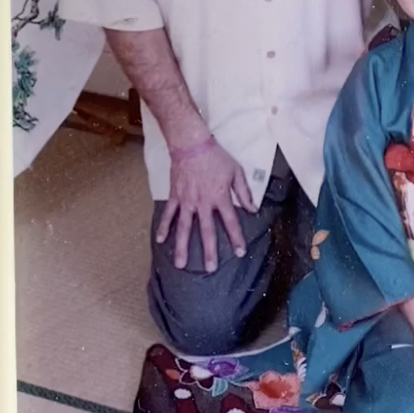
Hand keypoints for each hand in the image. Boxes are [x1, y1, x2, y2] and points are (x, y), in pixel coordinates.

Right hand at [155, 137, 255, 268]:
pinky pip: (169, 214)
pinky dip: (164, 227)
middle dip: (209, 251)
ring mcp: (187, 201)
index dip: (236, 238)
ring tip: (181, 264)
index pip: (231, 222)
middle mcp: (203, 203)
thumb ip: (244, 192)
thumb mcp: (236, 171)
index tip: (239, 252)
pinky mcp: (175, 196)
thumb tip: (252, 208)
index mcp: (220, 197)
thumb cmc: (216, 157)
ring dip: (182, 247)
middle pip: (207, 231)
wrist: (191, 144)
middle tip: (210, 268)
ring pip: (184, 228)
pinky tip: (161, 240)